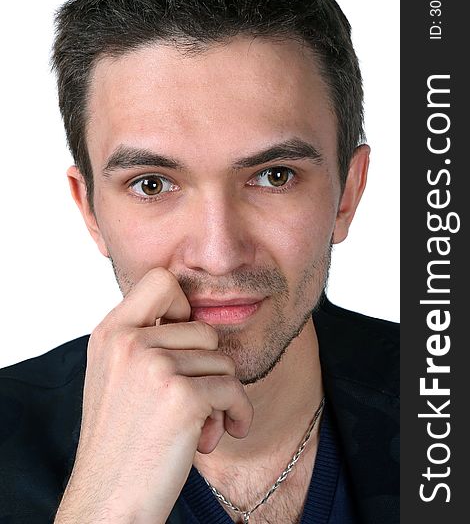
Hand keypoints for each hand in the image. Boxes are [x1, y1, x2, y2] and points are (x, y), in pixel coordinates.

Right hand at [55, 268, 252, 523]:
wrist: (108, 502)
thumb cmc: (120, 442)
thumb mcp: (114, 376)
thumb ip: (143, 339)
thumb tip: (192, 317)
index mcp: (110, 332)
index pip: (161, 279)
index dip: (182, 303)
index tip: (182, 339)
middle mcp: (129, 341)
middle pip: (204, 329)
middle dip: (207, 368)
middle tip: (190, 402)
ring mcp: (155, 366)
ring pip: (223, 362)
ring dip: (220, 397)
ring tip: (196, 425)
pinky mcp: (183, 396)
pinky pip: (234, 390)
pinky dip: (237, 414)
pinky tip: (216, 436)